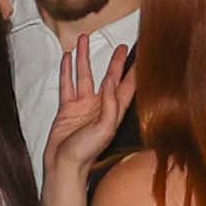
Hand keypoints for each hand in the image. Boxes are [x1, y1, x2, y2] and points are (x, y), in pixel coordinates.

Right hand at [44, 33, 133, 185]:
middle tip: (120, 46)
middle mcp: (100, 106)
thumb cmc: (86, 153)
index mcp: (114, 112)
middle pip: (109, 77)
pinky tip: (67, 59)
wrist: (63, 165)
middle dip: (114, 62)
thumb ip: (110, 105)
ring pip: (84, 76)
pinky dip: (66, 71)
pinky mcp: (68, 108)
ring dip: (84, 58)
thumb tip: (112, 82)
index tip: (141, 56)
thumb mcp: (103, 129)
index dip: (134, 72)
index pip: (127, 87)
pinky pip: (67, 85)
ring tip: (83, 39)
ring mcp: (83, 106)